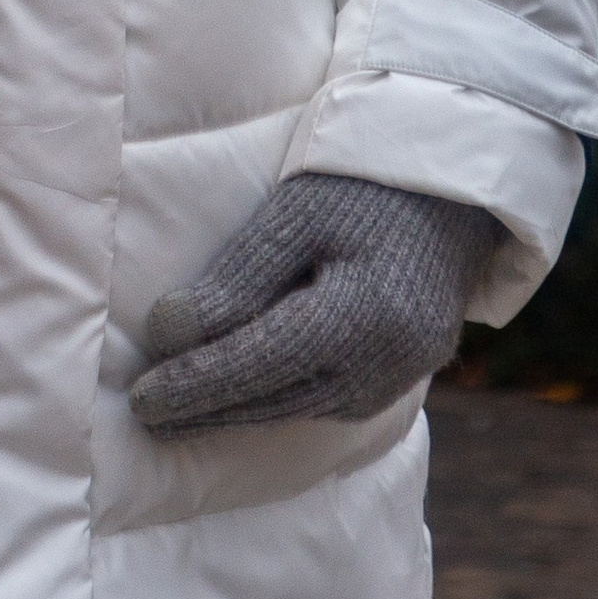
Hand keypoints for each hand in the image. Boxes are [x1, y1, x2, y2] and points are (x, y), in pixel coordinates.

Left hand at [127, 172, 496, 437]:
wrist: (456, 189)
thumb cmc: (365, 183)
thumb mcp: (296, 212)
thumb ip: (238, 277)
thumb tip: (168, 335)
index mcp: (360, 316)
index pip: (257, 364)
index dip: (196, 385)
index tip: (141, 398)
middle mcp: (382, 364)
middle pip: (273, 399)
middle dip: (205, 409)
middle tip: (144, 415)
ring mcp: (396, 379)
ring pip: (296, 409)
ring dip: (236, 411)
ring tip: (177, 412)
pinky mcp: (399, 379)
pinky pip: (324, 402)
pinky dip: (276, 400)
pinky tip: (238, 395)